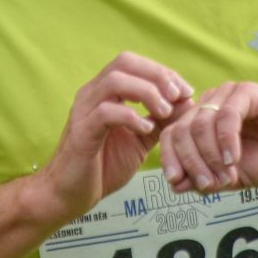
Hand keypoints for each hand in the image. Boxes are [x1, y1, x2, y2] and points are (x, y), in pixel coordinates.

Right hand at [33, 53, 190, 222]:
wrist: (69, 195)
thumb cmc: (103, 167)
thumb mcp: (141, 140)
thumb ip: (161, 121)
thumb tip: (188, 103)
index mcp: (104, 93)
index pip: (134, 63)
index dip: (163, 72)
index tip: (186, 91)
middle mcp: (91, 94)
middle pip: (125, 62)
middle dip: (157, 75)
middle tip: (178, 96)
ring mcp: (83, 111)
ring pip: (115, 80)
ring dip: (146, 92)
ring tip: (164, 112)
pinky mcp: (81, 132)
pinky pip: (105, 112)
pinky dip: (131, 116)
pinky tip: (145, 130)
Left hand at [158, 80, 257, 194]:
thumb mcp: (232, 176)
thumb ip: (205, 178)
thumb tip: (175, 184)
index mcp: (201, 122)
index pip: (170, 135)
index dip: (169, 159)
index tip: (177, 183)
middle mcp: (210, 104)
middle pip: (181, 130)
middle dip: (190, 162)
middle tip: (209, 185)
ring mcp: (227, 95)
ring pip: (200, 125)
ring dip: (210, 156)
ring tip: (227, 176)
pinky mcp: (246, 92)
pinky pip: (226, 116)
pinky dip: (226, 142)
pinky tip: (234, 160)